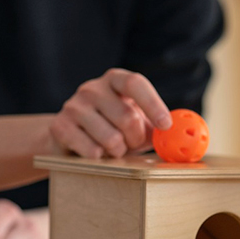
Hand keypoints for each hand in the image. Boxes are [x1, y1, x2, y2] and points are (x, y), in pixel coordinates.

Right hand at [49, 68, 172, 158]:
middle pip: (127, 116)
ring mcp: (73, 106)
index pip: (135, 83)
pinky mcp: (60, 127)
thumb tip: (179, 134)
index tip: (166, 125)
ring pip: (111, 138)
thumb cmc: (113, 127)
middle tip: (133, 144)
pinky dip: (100, 158)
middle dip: (136, 138)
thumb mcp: (136, 121)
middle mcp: (92, 88)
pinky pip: (91, 151)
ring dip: (119, 151)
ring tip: (113, 149)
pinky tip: (96, 153)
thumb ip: (156, 124)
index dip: (153, 104)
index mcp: (114, 79)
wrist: (69, 137)